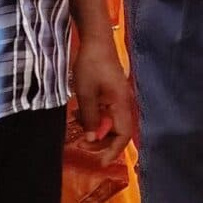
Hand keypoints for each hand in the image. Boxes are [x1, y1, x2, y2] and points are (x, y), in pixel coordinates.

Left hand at [73, 43, 137, 163]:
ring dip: (96, 130)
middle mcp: (124, 103)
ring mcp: (119, 98)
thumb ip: (90, 118)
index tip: (101, 162)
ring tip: (78, 128)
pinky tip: (80, 115)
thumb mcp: (86, 94)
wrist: (97, 40)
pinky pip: (107, 112)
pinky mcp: (113, 93)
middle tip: (81, 144)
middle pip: (119, 131)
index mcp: (121, 104)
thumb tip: (92, 139)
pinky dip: (95, 118)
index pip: (123, 135)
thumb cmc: (91, 65)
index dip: (114, 150)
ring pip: (112, 123)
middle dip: (102, 142)